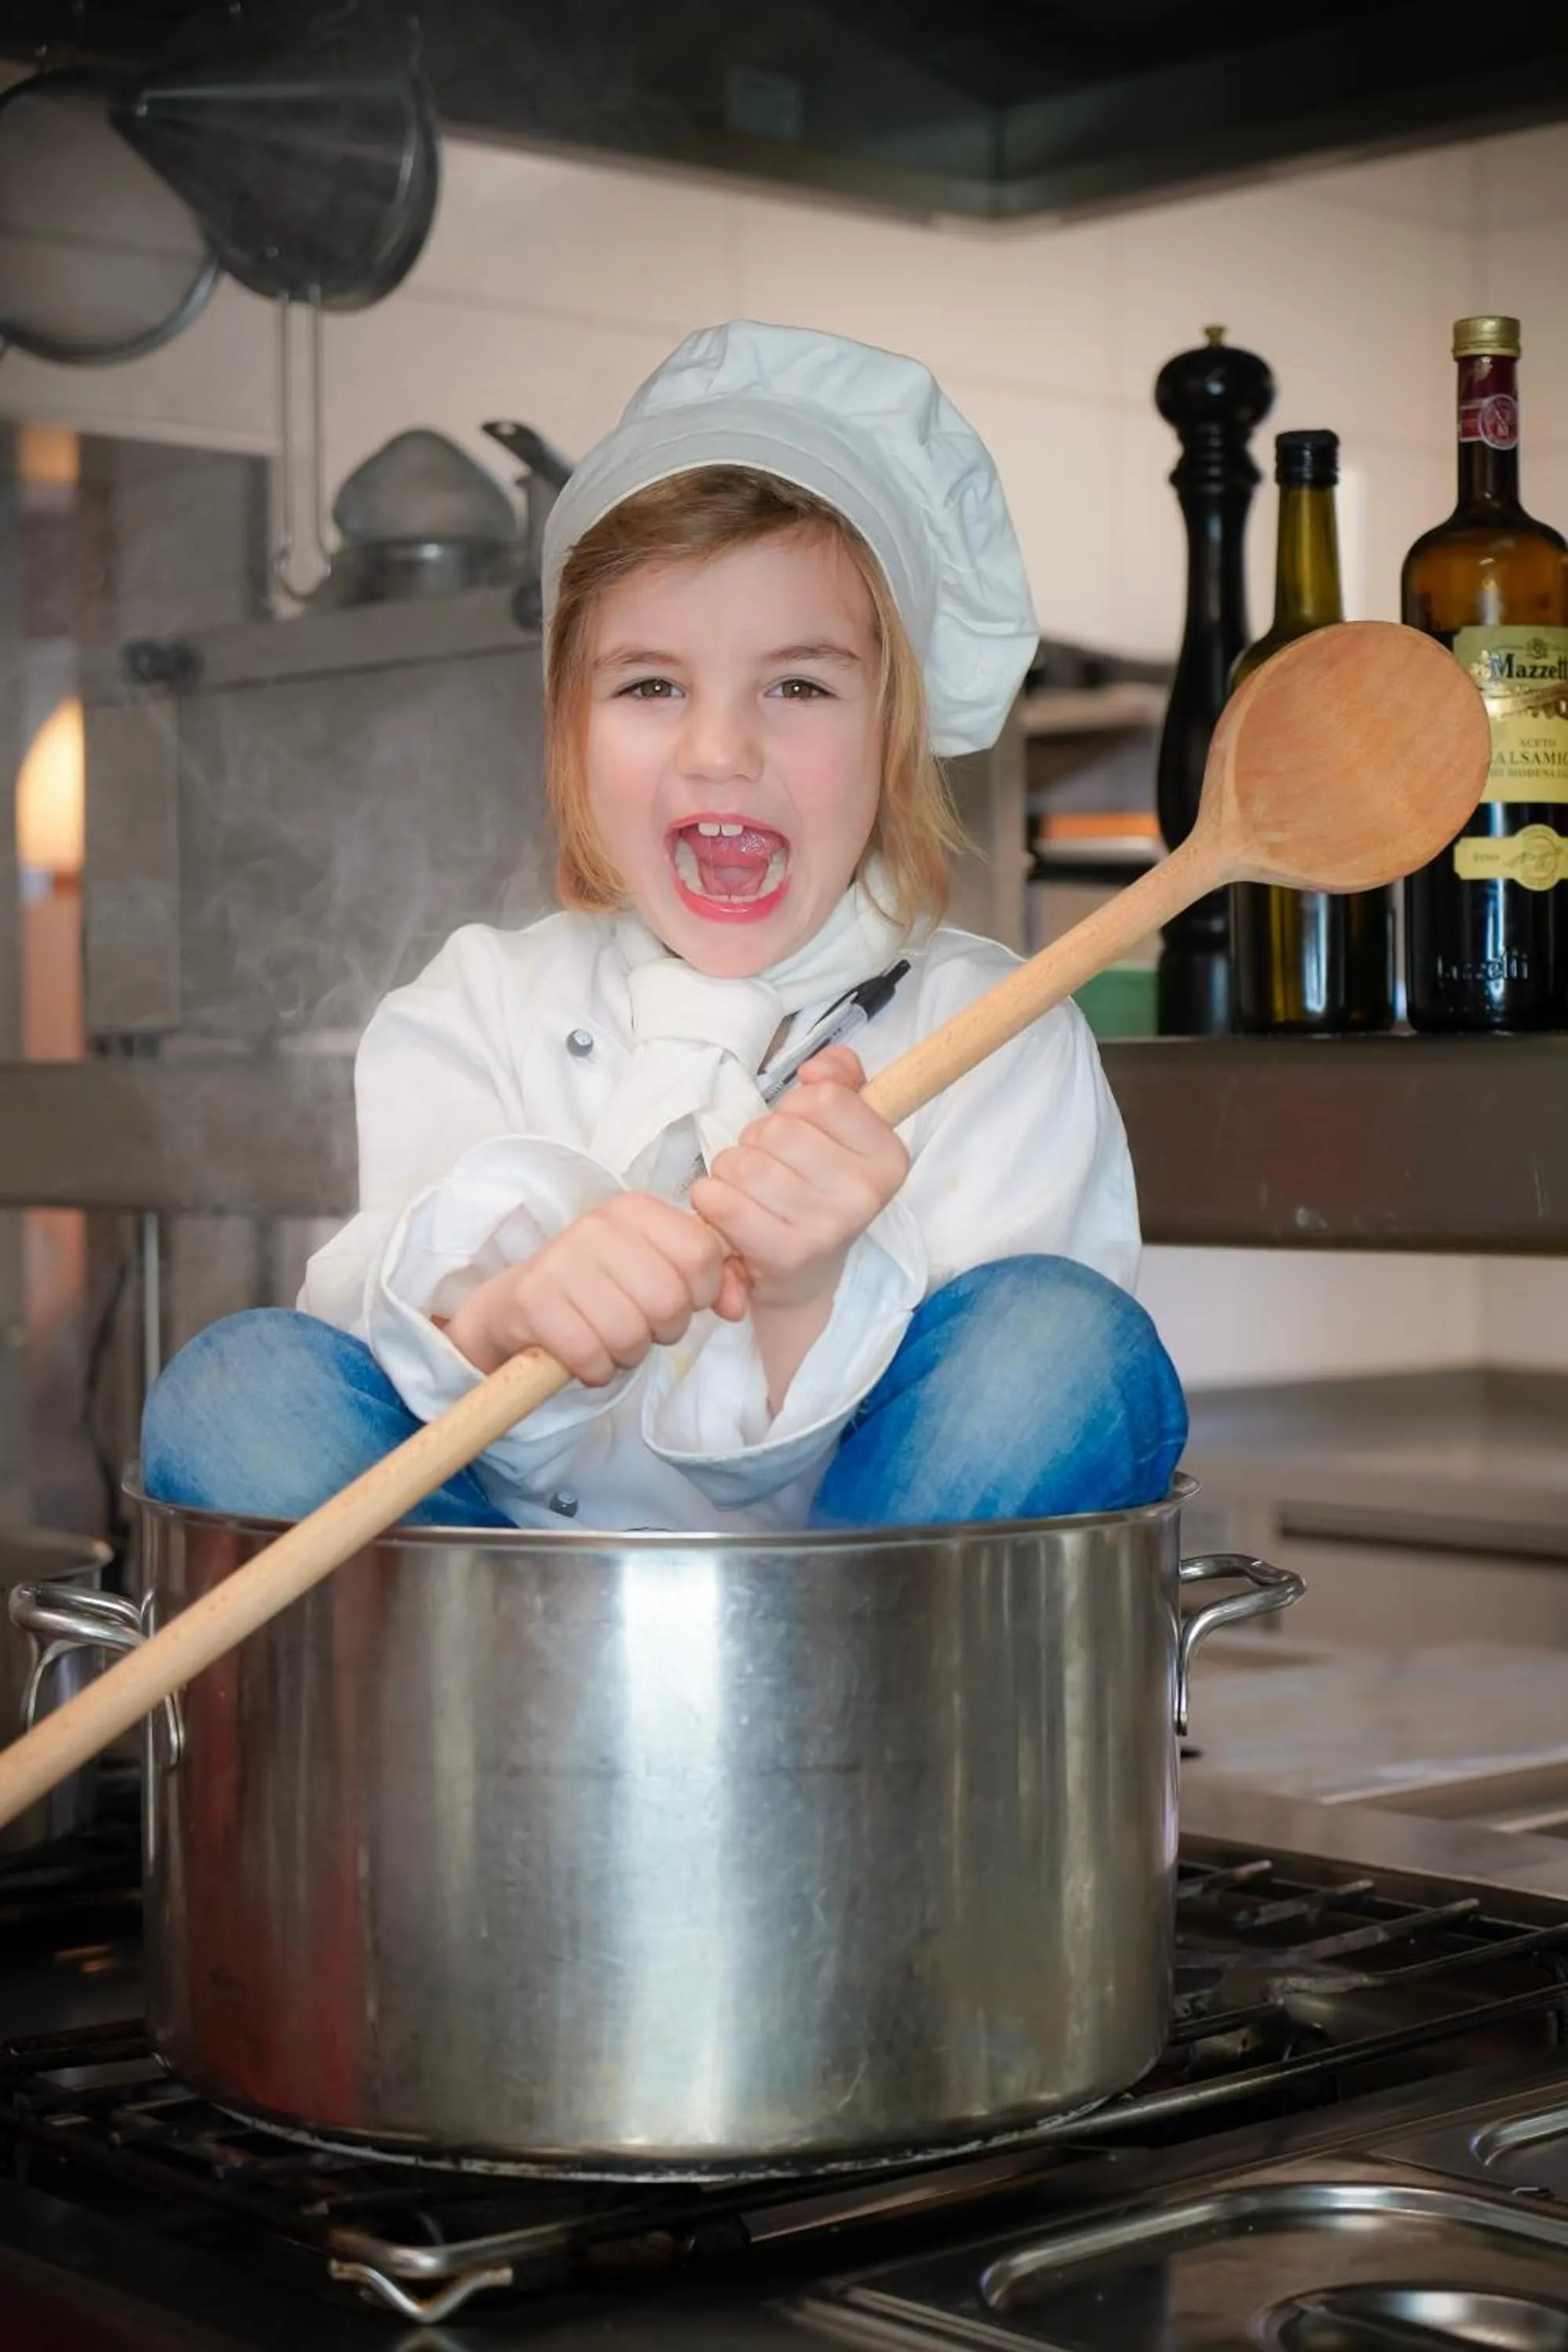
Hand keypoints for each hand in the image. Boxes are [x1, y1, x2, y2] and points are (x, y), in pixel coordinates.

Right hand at [443, 1192, 748, 1382]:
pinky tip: (584, 1355)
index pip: (701, 1253)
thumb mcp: (658, 1272)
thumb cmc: (602, 1290)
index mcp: (635, 1210)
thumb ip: (712, 1281)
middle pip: (669, 1299)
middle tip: (641, 1327)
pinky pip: (589, 1354)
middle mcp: (596, 1226)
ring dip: (627, 1354)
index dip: (701, 1292)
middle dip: (663, 1329)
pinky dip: (594, 1369)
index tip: (679, 1300)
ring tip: (610, 1339)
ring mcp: (560, 1260)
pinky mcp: (532, 1300)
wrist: (518, 1308)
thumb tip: (734, 1305)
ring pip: (630, 1333)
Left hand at [691, 1047, 908, 1311]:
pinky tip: (726, 1210)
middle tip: (769, 1170)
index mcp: (888, 1157)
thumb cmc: (817, 1190)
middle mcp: (866, 1195)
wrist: (806, 1277)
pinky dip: (711, 1199)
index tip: (803, 1135)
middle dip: (758, 1141)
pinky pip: (723, 1201)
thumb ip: (840, 1078)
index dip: (797, 1109)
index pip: (823, 1098)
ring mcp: (828, 1228)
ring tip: (748, 1193)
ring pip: (745, 1163)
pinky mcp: (786, 1255)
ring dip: (731, 1171)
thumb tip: (815, 1070)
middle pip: (778, 1130)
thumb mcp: (842, 1128)